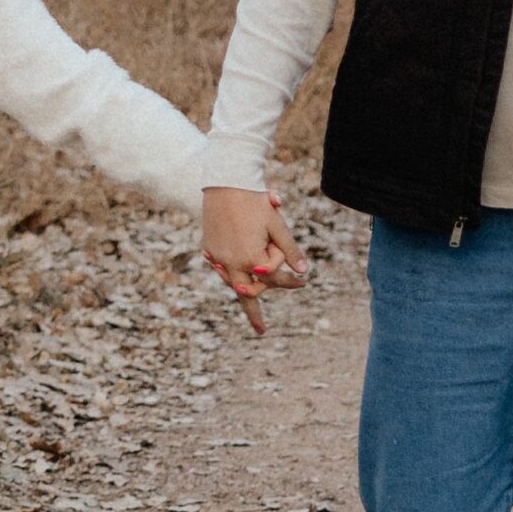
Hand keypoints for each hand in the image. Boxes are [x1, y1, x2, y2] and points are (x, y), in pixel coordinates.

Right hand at [201, 186, 307, 335]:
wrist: (225, 182)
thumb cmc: (255, 202)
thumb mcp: (277, 226)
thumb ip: (289, 250)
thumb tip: (303, 271)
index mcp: (252, 260)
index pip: (275, 280)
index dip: (291, 282)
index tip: (303, 283)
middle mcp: (232, 263)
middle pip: (246, 296)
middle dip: (254, 313)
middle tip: (261, 329)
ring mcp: (218, 257)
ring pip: (231, 282)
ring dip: (240, 292)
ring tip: (247, 305)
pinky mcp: (209, 247)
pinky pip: (221, 267)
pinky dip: (229, 274)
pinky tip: (233, 277)